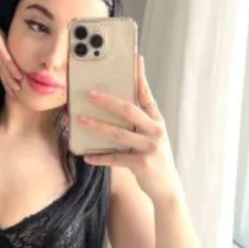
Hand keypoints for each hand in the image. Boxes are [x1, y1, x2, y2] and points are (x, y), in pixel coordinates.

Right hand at [0, 0, 21, 89]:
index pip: (2, 67)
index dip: (6, 79)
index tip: (12, 92)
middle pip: (6, 62)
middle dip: (12, 76)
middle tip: (18, 89)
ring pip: (5, 51)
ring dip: (11, 64)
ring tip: (17, 76)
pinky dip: (2, 49)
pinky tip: (6, 59)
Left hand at [78, 56, 179, 201]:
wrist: (168, 188)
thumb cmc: (154, 159)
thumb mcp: (151, 137)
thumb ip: (138, 124)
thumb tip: (113, 108)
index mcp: (157, 121)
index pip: (147, 95)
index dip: (140, 77)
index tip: (134, 60)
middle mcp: (156, 131)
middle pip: (129, 111)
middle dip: (108, 101)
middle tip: (90, 93)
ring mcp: (150, 147)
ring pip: (119, 133)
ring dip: (98, 126)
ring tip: (81, 120)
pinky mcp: (142, 164)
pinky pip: (116, 158)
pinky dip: (100, 157)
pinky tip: (87, 156)